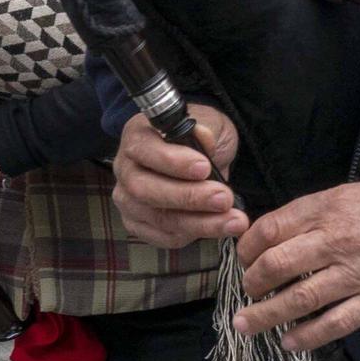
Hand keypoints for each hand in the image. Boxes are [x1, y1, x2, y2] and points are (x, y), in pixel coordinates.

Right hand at [110, 104, 245, 248]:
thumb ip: (206, 130)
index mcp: (136, 137)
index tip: (204, 167)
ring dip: (199, 222)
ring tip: (233, 220)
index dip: (173, 162)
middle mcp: (126, 169)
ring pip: (158, 218)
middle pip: (145, 190)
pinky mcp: (139, 225)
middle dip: (189, 197)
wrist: (202, 161)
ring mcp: (128, 200)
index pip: (145, 150)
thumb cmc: (201, 140)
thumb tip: (204, 137)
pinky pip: (163, 237)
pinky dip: (192, 234)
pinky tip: (217, 228)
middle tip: (223, 198)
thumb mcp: (210, 123)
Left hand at [233, 173, 359, 351]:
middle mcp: (336, 240)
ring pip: (299, 299)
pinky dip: (307, 336)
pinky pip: (334, 324)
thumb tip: (280, 232)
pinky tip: (289, 343)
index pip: (271, 229)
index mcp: (327, 209)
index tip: (243, 259)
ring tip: (247, 325)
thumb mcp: (354, 193)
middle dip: (252, 283)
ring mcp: (357, 273)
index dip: (248, 248)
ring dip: (267, 315)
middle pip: (276, 265)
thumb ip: (317, 212)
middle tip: (246, 292)